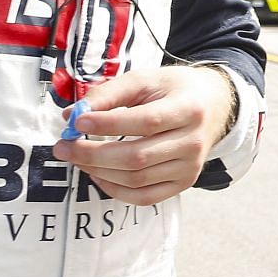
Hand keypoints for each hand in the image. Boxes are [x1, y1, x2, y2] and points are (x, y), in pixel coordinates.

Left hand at [52, 65, 236, 205]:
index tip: (77, 121)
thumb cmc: (175, 90)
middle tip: (64, 146)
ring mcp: (190, 167)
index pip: (147, 121)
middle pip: (138, 157)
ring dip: (99, 171)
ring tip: (77, 157)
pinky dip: (115, 189)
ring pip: (137, 179)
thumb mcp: (146, 79)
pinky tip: (98, 173)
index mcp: (189, 109)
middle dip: (93, 154)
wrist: (213, 106)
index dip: (109, 124)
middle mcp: (194, 142)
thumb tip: (73, 115)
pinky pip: (144, 197)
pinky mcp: (183, 183)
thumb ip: (110, 93)